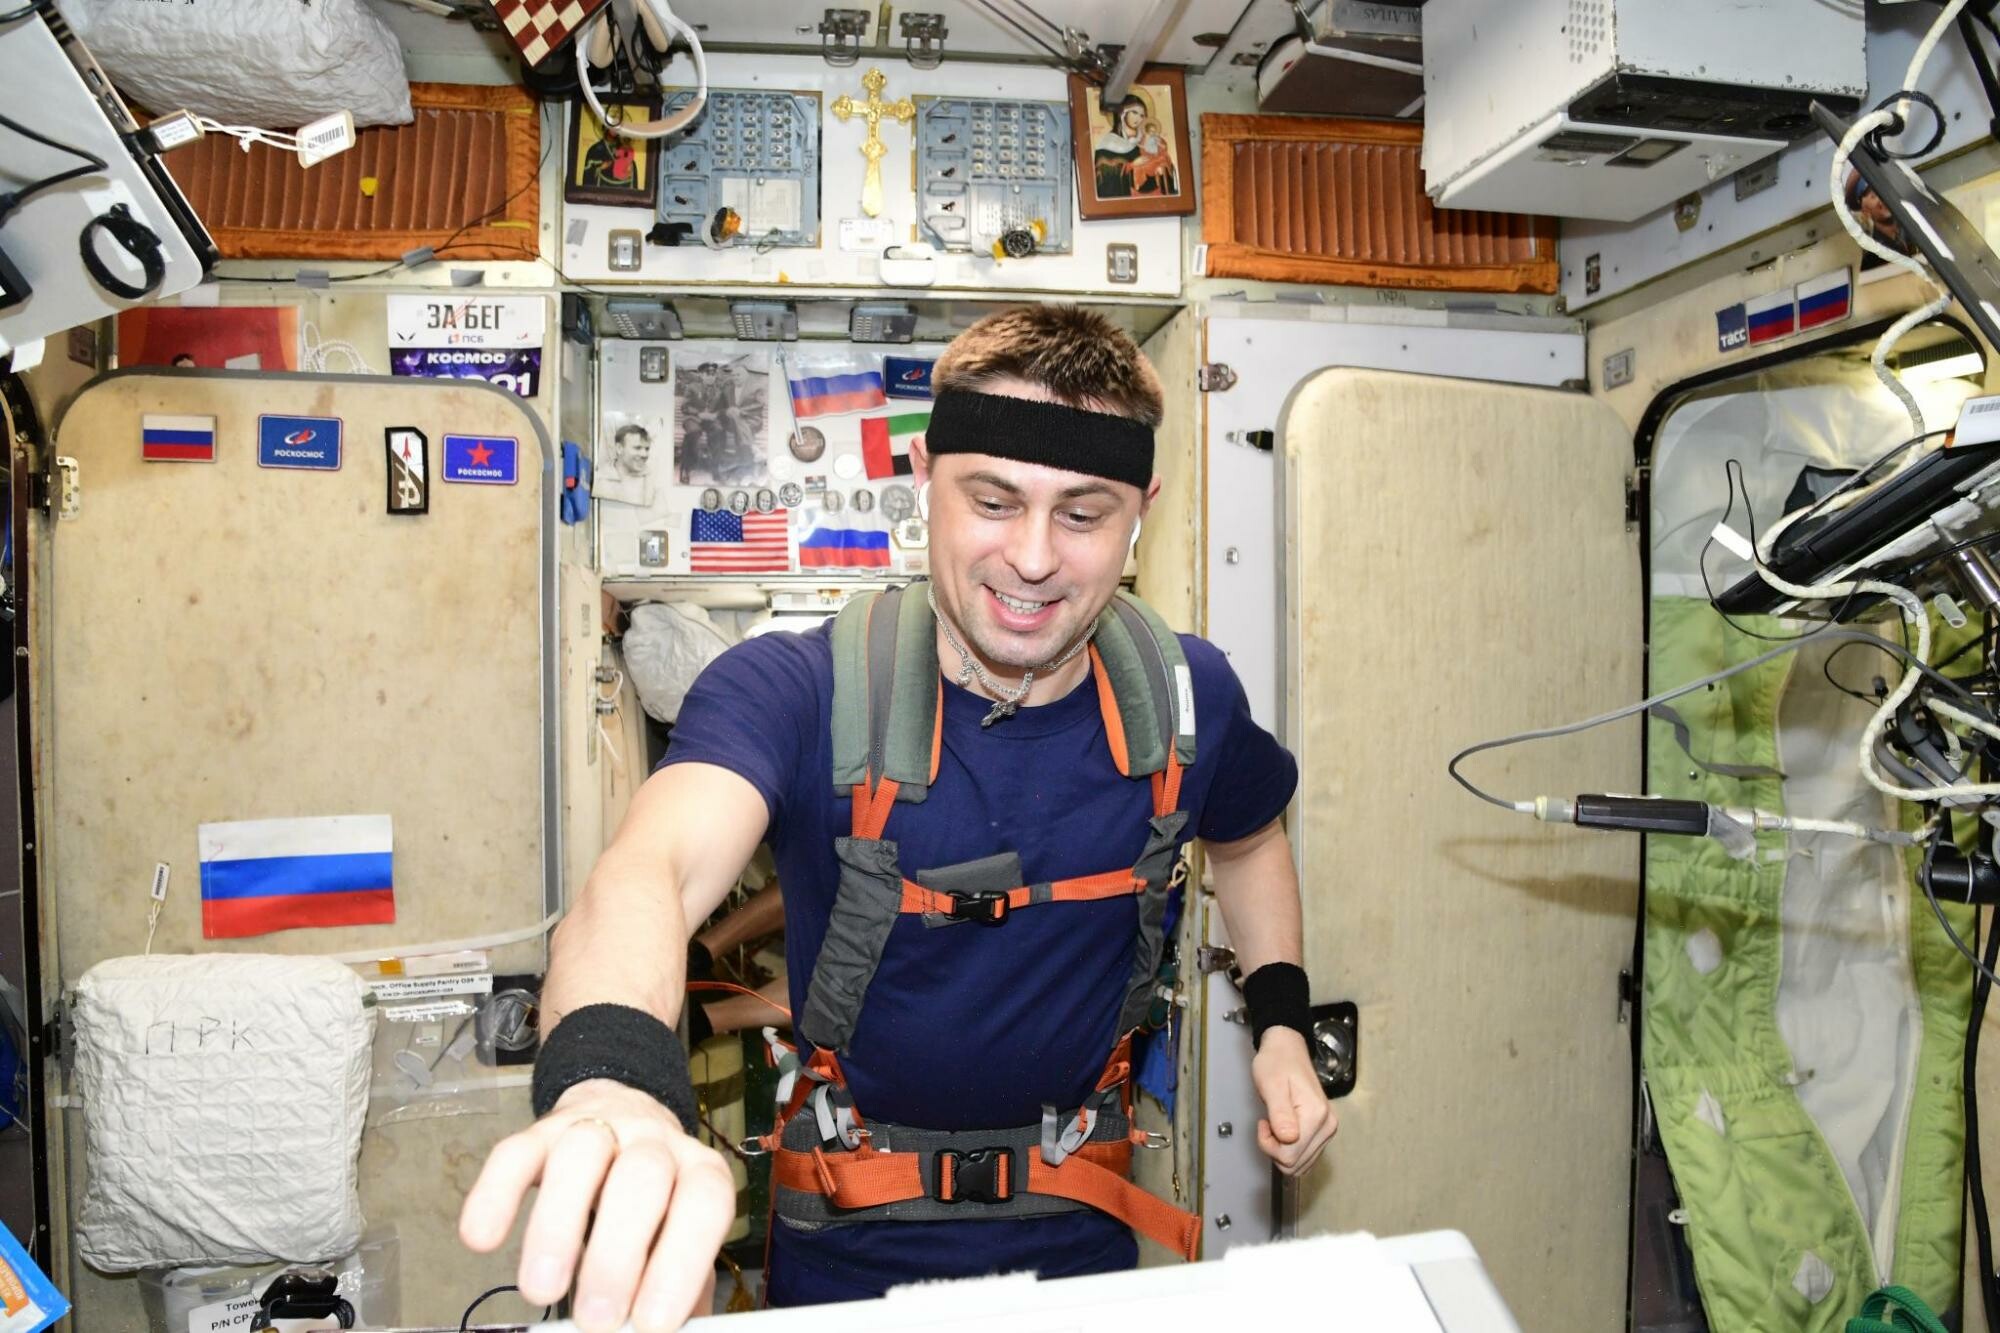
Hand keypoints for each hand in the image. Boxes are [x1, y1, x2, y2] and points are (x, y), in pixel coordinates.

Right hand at [459, 1079, 734, 1332]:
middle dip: (617, 1256)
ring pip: (579, 1156)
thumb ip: (676, 1288)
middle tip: (596, 1320)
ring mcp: (597, 1128)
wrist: (621, 1115)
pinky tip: (482, 1240)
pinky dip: (495, 1195)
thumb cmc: (656, 1203)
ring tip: (541, 1291)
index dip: (681, 1262)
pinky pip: (515, 1152)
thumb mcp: (677, 1239)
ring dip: (557, 1226)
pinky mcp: (540, 1131)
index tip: (651, 1323)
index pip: (703, 1203)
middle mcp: (653, 1141)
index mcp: (698, 1169)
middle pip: (642, 1178)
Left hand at [1250, 1028, 1337, 1176]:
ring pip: (1301, 1163)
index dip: (1269, 1146)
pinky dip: (1290, 1149)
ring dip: (1282, 1151)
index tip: (1263, 1124)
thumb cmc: (1276, 1063)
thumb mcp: (1271, 1085)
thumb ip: (1279, 1113)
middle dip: (1275, 1150)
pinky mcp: (1324, 1131)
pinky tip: (1283, 1130)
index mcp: (1316, 1116)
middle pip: (1296, 1164)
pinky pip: (1305, 1155)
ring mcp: (1328, 1129)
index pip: (1290, 1156)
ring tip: (1276, 1124)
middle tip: (1268, 1124)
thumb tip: (1288, 1139)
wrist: (1287, 1049)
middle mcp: (1328, 1126)